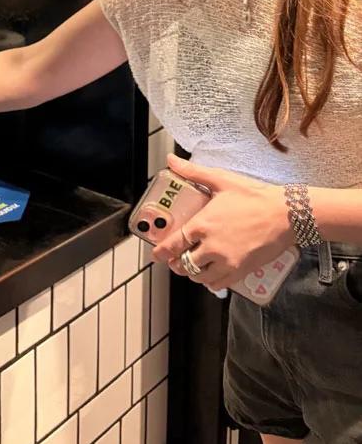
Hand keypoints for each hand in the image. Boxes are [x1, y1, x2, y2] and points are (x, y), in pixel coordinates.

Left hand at [152, 154, 294, 290]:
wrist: (285, 214)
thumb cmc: (254, 196)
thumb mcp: (220, 179)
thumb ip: (192, 172)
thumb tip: (171, 159)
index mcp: (202, 224)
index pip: (175, 243)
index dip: (162, 251)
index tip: (157, 255)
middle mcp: (211, 246)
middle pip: (185, 263)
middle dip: (178, 263)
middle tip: (176, 259)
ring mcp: (226, 261)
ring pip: (200, 276)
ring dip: (194, 273)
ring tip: (194, 266)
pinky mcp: (241, 271)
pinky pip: (219, 284)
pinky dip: (211, 282)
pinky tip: (211, 274)